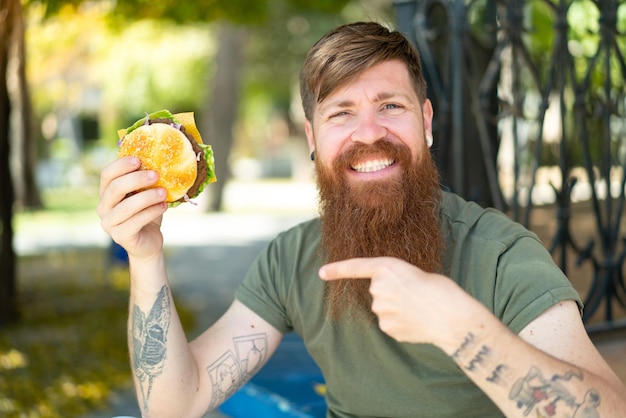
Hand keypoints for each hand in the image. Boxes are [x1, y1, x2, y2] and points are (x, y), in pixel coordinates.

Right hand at [97, 156, 167, 260]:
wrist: (149, 242)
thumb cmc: (147, 213)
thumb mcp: (145, 194)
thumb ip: (144, 181)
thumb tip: (158, 158)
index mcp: (106, 193)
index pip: (106, 175)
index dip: (120, 166)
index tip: (139, 160)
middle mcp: (103, 208)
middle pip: (115, 188)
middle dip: (136, 179)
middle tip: (156, 175)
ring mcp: (109, 223)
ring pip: (126, 206)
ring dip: (147, 197)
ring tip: (164, 193)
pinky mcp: (120, 236)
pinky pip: (136, 221)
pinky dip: (152, 211)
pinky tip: (163, 206)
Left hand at [319, 257, 482, 351]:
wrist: (451, 316)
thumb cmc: (440, 290)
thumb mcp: (415, 274)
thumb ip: (395, 283)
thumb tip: (388, 303)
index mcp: (386, 267)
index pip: (355, 267)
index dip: (337, 270)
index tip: (322, 273)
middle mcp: (378, 287)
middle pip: (377, 291)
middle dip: (391, 293)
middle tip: (415, 294)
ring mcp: (380, 309)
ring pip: (383, 309)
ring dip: (397, 309)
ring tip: (419, 308)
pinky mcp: (386, 327)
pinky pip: (389, 324)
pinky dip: (400, 324)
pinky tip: (416, 322)